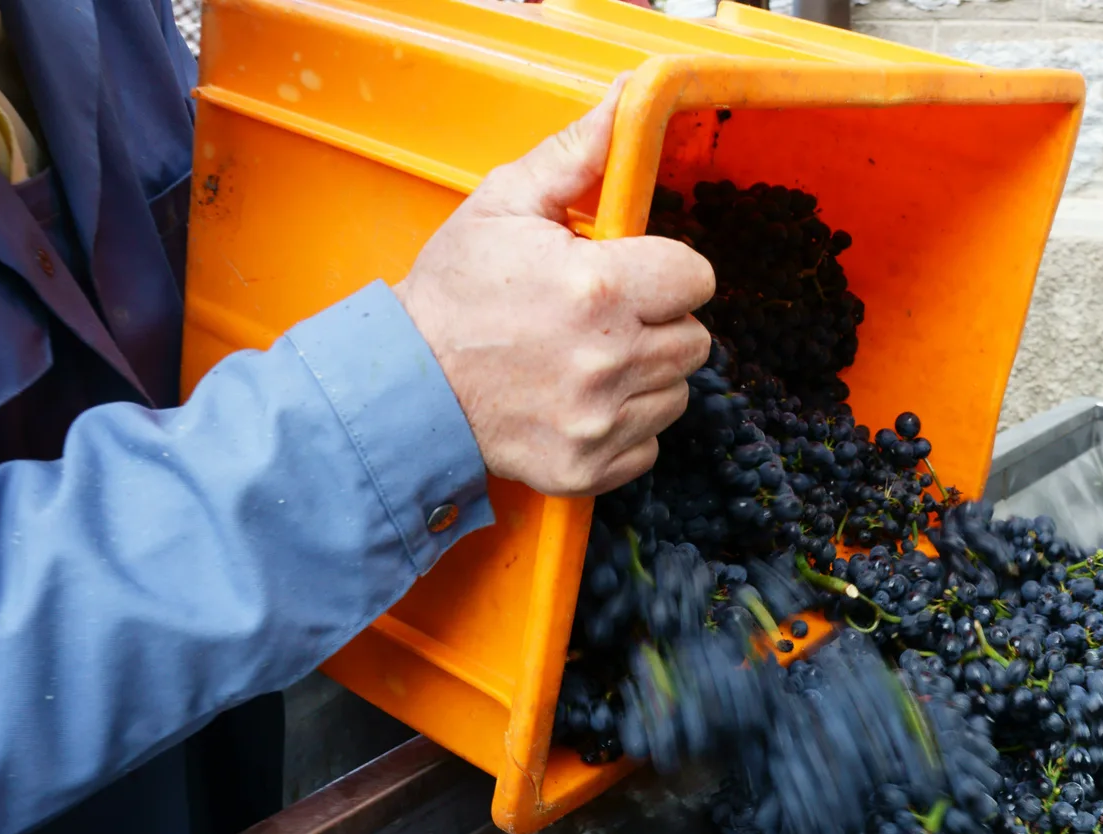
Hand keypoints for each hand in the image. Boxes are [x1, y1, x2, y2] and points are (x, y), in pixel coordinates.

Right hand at [394, 78, 714, 496]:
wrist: (405, 384)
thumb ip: (575, 155)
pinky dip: (625, 427)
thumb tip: (629, 96)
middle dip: (659, 324)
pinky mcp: (589, 468)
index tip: (632, 275)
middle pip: (695, 341)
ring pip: (676, 394)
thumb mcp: (504, 204)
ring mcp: (600, 422)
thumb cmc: (454, 291)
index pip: (698, 279)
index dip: (669, 273)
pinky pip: (649, 445)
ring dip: (645, 376)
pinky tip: (579, 403)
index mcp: (599, 288)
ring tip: (587, 360)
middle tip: (604, 319)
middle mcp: (609, 361)